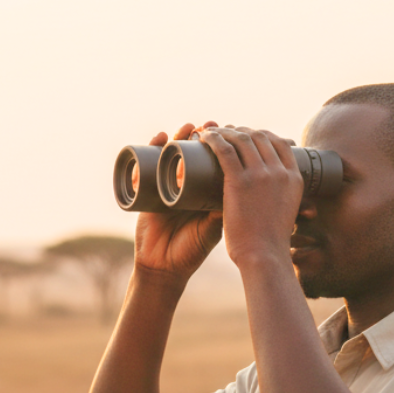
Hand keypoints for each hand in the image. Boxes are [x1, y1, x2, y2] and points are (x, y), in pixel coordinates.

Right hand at [133, 122, 223, 283]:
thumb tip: (247, 189)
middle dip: (201, 137)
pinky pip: (148, 163)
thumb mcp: (213, 227)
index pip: (214, 163)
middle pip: (193, 153)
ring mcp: (166, 186)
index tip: (232, 133)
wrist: (165, 267)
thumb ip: (225, 211)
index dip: (222, 147)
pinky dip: (151, 149)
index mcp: (205, 192)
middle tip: (211, 126)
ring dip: (178, 137)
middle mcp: (187, 185)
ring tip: (187, 128)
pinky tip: (159, 138)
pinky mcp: (147, 190)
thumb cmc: (192, 250)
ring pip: (172, 154)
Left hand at [199, 126, 303, 267]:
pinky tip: (204, 136)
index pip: (280, 143)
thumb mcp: (288, 212)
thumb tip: (277, 196)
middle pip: (260, 137)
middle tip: (226, 132)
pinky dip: (214, 138)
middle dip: (242, 130)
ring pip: (242, 139)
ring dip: (225, 130)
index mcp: (294, 178)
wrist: (263, 255)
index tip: (248, 135)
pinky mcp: (239, 182)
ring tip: (212, 132)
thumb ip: (284, 200)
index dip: (262, 134)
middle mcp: (279, 172)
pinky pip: (225, 150)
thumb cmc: (271, 241)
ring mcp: (260, 175)